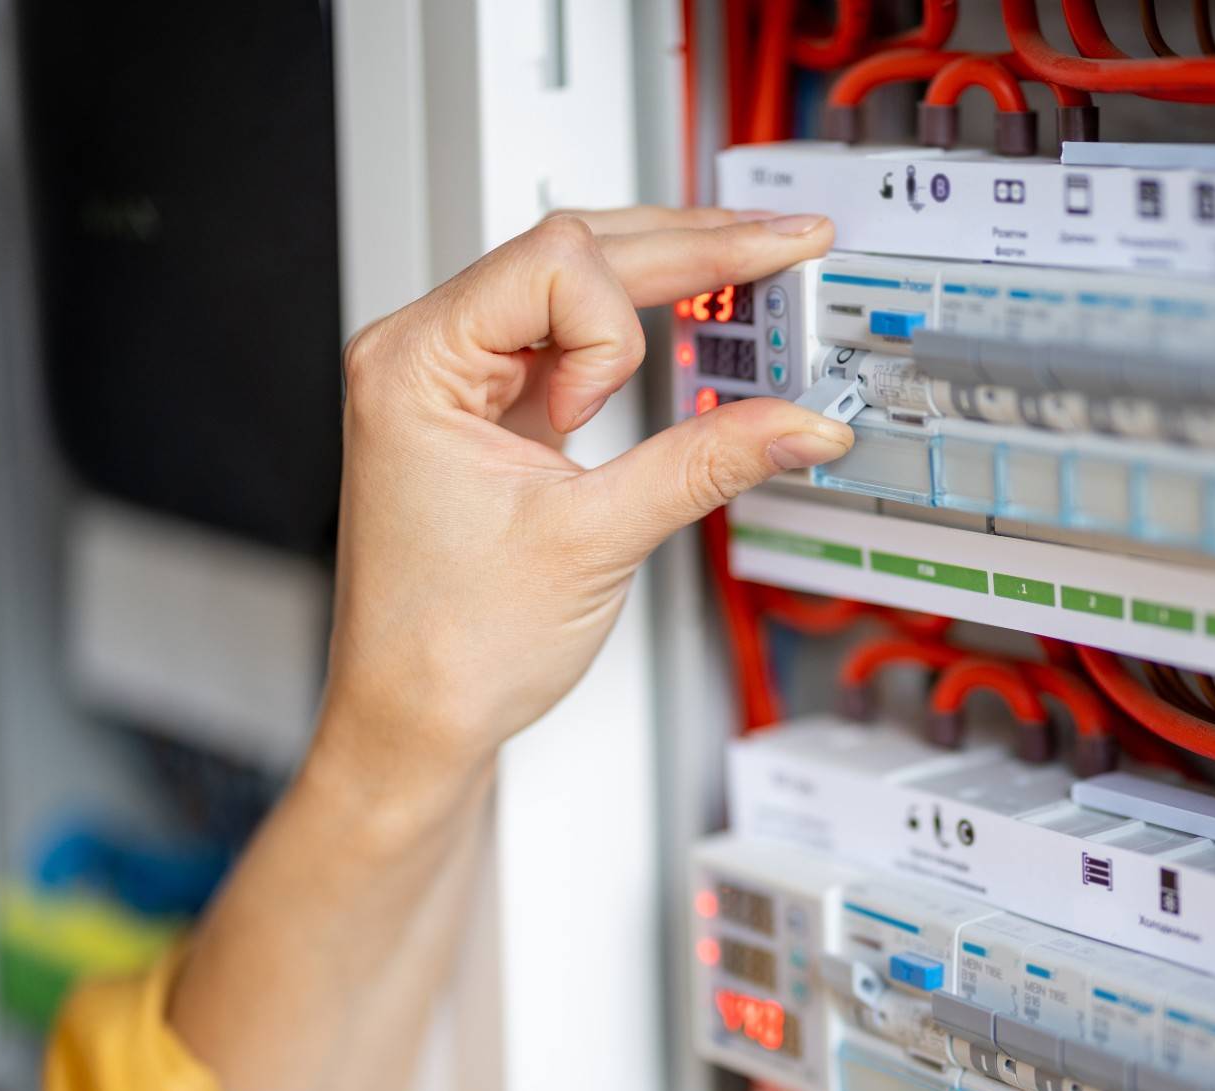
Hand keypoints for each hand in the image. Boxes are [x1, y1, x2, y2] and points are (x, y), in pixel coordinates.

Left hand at [321, 207, 847, 775]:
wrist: (415, 723)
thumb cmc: (450, 649)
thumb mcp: (596, 541)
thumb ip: (708, 464)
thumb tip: (801, 422)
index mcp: (413, 363)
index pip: (553, 263)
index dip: (607, 335)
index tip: (597, 420)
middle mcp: (424, 353)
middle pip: (576, 253)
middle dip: (688, 249)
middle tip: (786, 244)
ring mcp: (457, 379)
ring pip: (579, 283)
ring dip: (668, 278)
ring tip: (757, 265)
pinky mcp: (490, 409)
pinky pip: (572, 335)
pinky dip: (640, 331)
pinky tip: (695, 314)